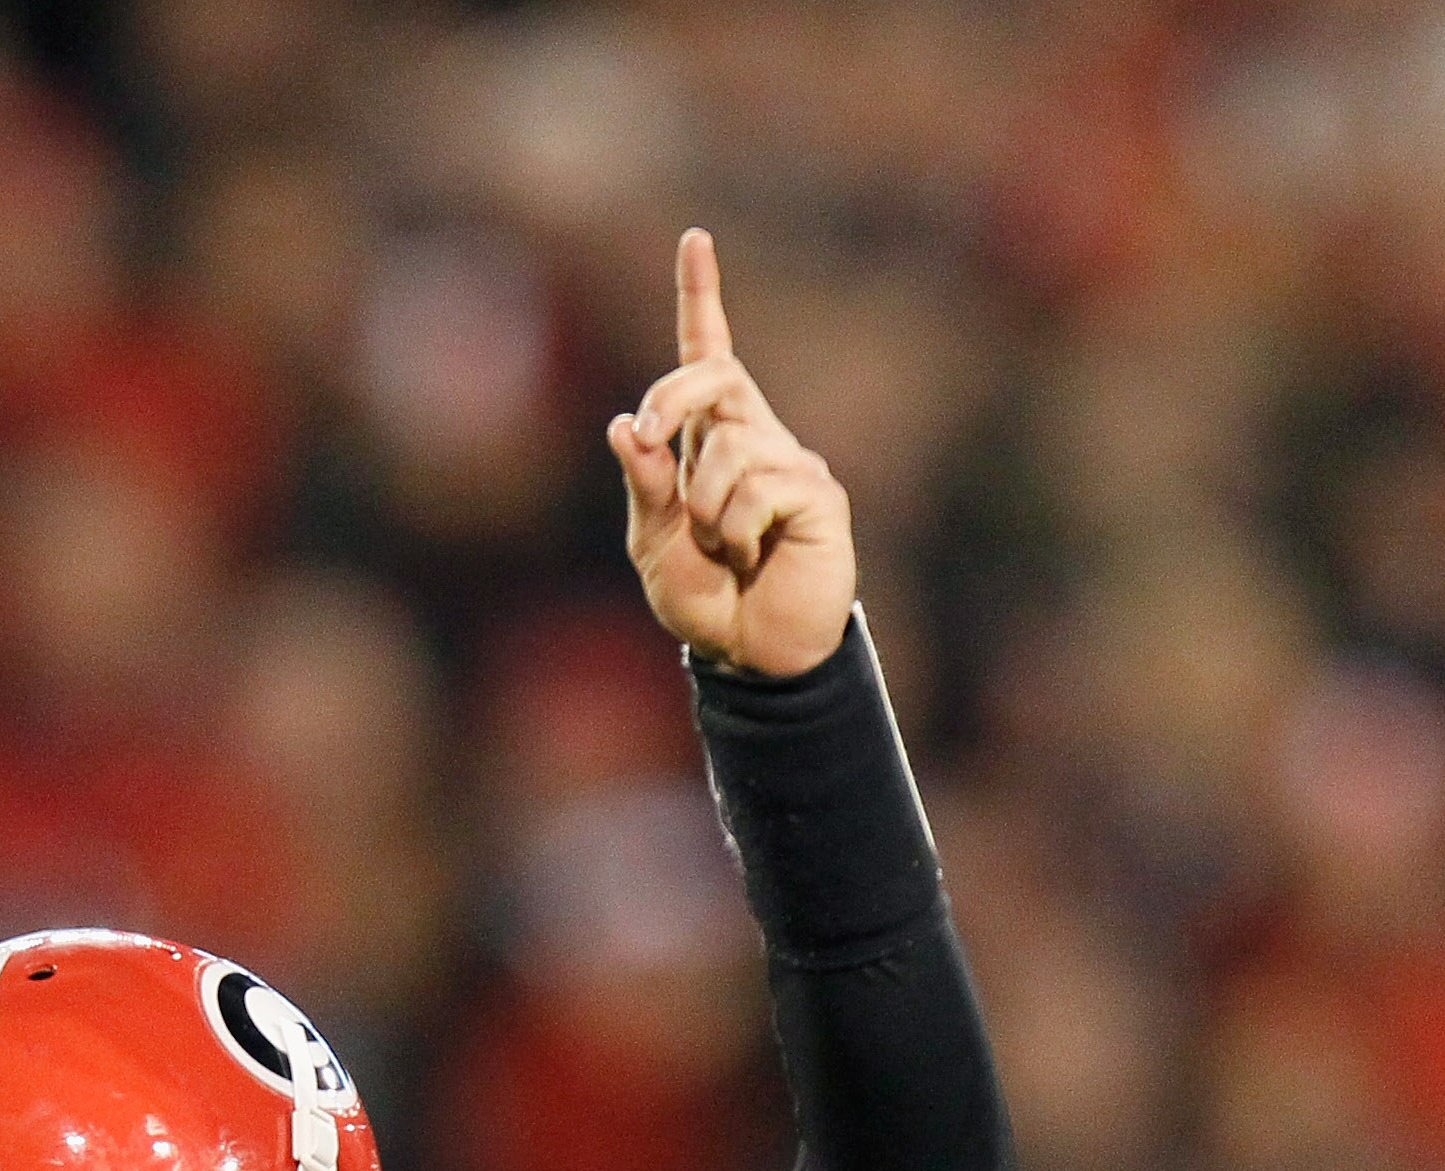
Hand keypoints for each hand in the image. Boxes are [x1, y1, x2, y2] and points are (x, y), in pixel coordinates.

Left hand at [607, 230, 858, 679]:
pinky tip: (755, 555)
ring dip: (704, 509)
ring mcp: (791, 463)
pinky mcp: (819, 494)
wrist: (751, 655)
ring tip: (725, 550)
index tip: (694, 240)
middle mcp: (755, 438)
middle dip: (673, 398)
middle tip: (652, 442)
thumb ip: (645, 485)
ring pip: (726, 449)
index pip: (706, 357)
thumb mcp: (654, 542)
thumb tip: (625, 425)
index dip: (701, 298)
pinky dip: (738, 529)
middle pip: (716, 377)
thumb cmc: (705, 598)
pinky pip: (758, 487)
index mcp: (710, 440)